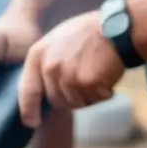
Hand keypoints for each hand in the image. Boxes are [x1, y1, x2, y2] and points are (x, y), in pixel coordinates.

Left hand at [18, 11, 123, 127]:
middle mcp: (49, 66)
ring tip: (97, 73)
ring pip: (75, 103)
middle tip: (85, 76)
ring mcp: (68, 75)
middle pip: (56, 100)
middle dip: (70, 96)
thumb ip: (45, 63)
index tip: (32, 122)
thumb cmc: (89, 32)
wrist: (119, 25)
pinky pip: (94, 100)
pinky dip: (104, 93)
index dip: (28, 110)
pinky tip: (107, 75)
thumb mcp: (57, 40)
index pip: (27, 90)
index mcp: (38, 54)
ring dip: (88, 96)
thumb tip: (39, 90)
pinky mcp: (87, 83)